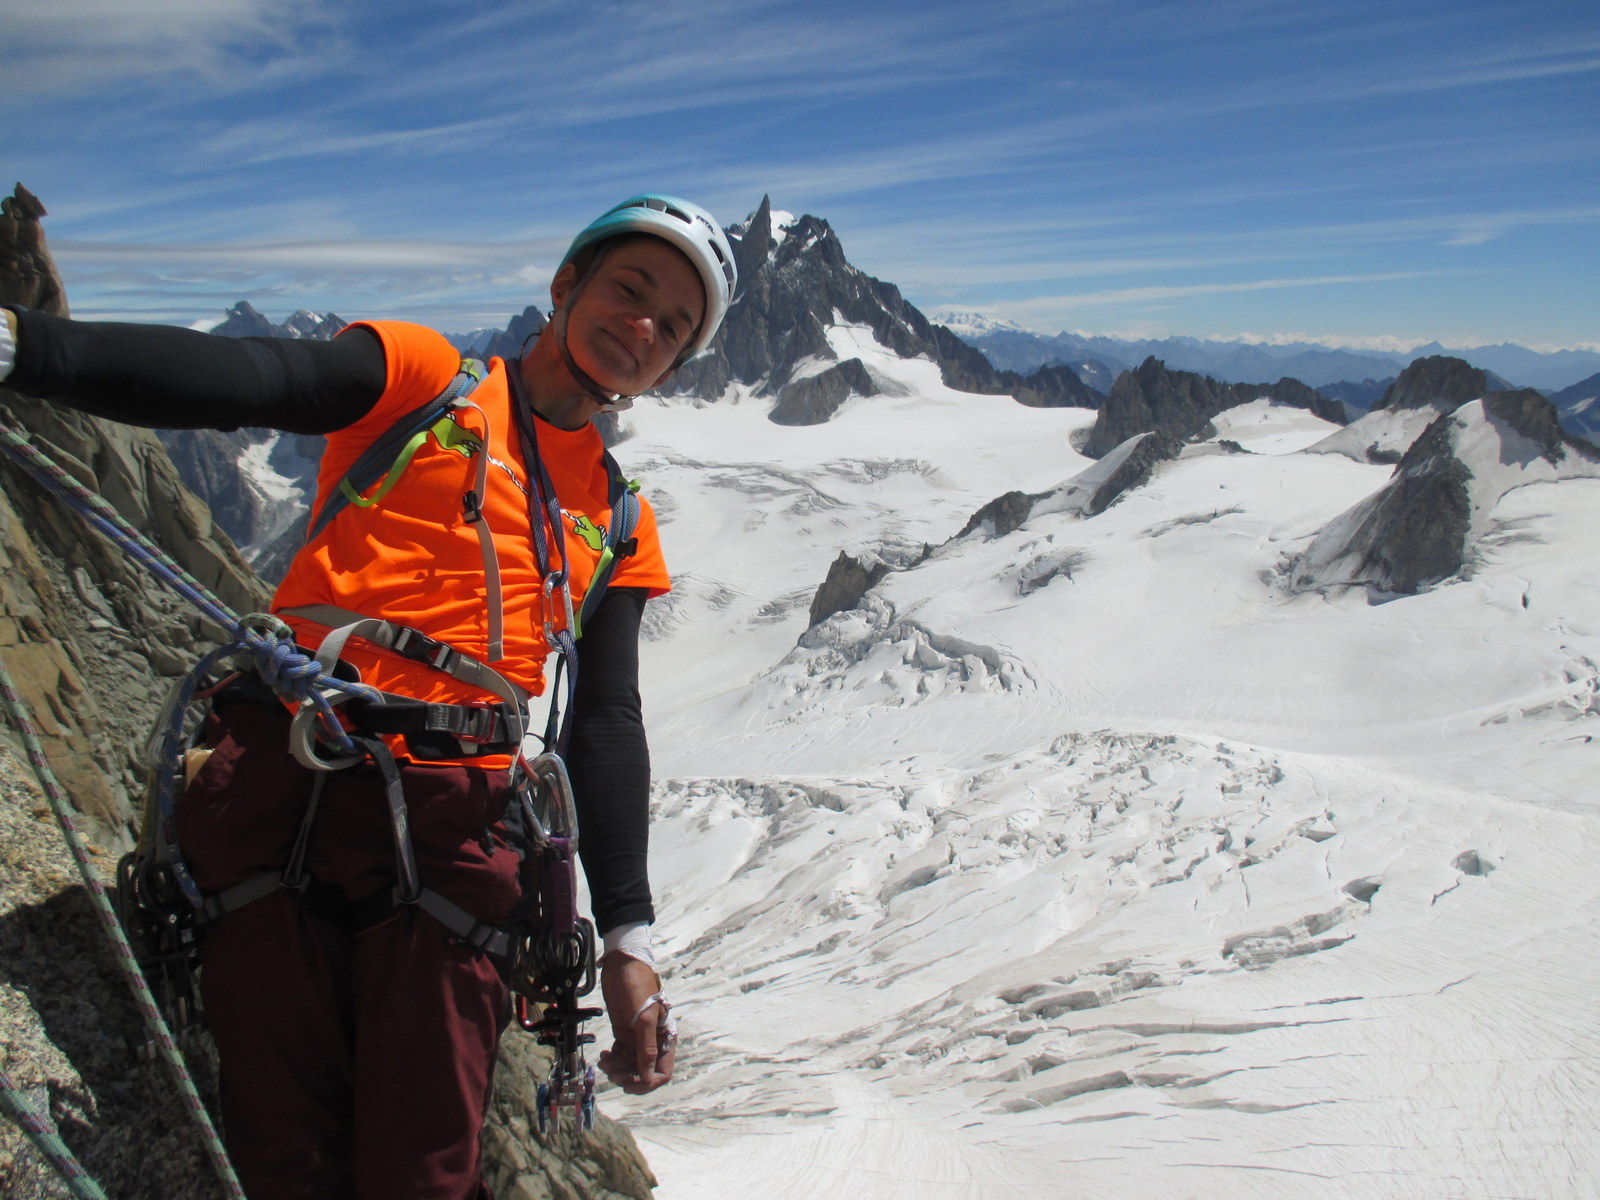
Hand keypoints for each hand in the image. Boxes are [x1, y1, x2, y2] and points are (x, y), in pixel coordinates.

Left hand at [596, 950, 674, 1093]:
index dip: (648, 1083)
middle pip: (644, 1072)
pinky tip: (604, 1055)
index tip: (629, 1084)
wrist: (621, 965)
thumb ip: (647, 1048)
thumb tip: (648, 1077)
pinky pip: (620, 1055)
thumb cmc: (636, 987)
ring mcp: (638, 1038)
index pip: (663, 1072)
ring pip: (629, 1065)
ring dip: (617, 1068)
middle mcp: (653, 1041)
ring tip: (604, 1061)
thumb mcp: (643, 1019)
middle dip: (628, 1076)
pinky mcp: (625, 1033)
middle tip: (611, 1072)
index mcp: (664, 1037)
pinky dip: (612, 1059)